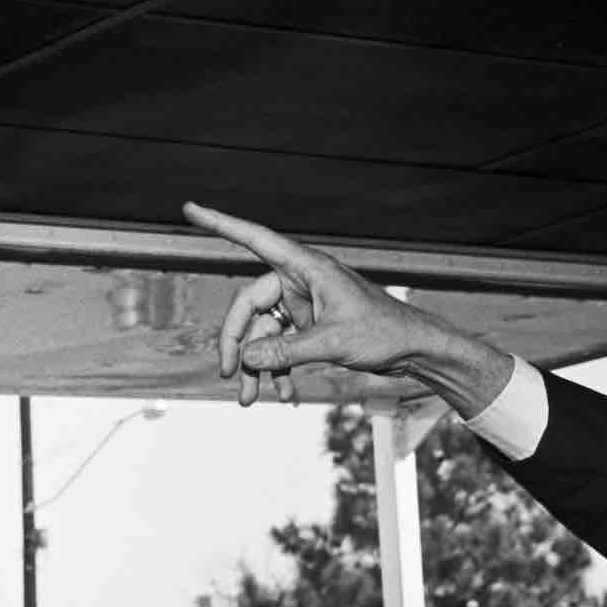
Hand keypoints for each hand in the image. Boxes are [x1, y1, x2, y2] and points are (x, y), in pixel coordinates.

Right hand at [184, 202, 514, 413]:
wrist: (417, 350)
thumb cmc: (385, 333)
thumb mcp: (333, 343)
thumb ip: (287, 351)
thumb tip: (246, 358)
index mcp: (307, 268)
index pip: (254, 239)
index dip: (220, 223)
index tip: (189, 207)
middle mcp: (302, 282)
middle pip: (250, 306)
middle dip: (239, 343)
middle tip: (230, 375)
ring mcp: (307, 305)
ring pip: (265, 332)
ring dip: (257, 365)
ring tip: (251, 399)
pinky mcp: (314, 326)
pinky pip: (284, 344)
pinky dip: (279, 367)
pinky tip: (282, 392)